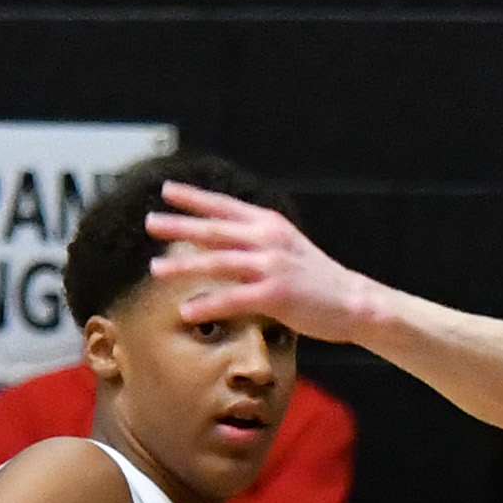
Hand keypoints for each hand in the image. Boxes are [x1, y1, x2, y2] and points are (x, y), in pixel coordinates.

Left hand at [145, 181, 379, 340]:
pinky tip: (186, 311)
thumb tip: (220, 242)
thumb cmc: (314, 279)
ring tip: (156, 269)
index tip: (167, 191)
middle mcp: (268, 239)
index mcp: (268, 224)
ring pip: (219, 262)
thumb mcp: (285, 248)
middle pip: (215, 229)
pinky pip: (233, 299)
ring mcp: (271, 266)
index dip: (195, 198)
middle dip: (180, 225)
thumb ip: (254, 241)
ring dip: (184, 265)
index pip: (225, 207)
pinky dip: (208, 305)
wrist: (352, 301)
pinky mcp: (275, 294)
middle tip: (150, 222)